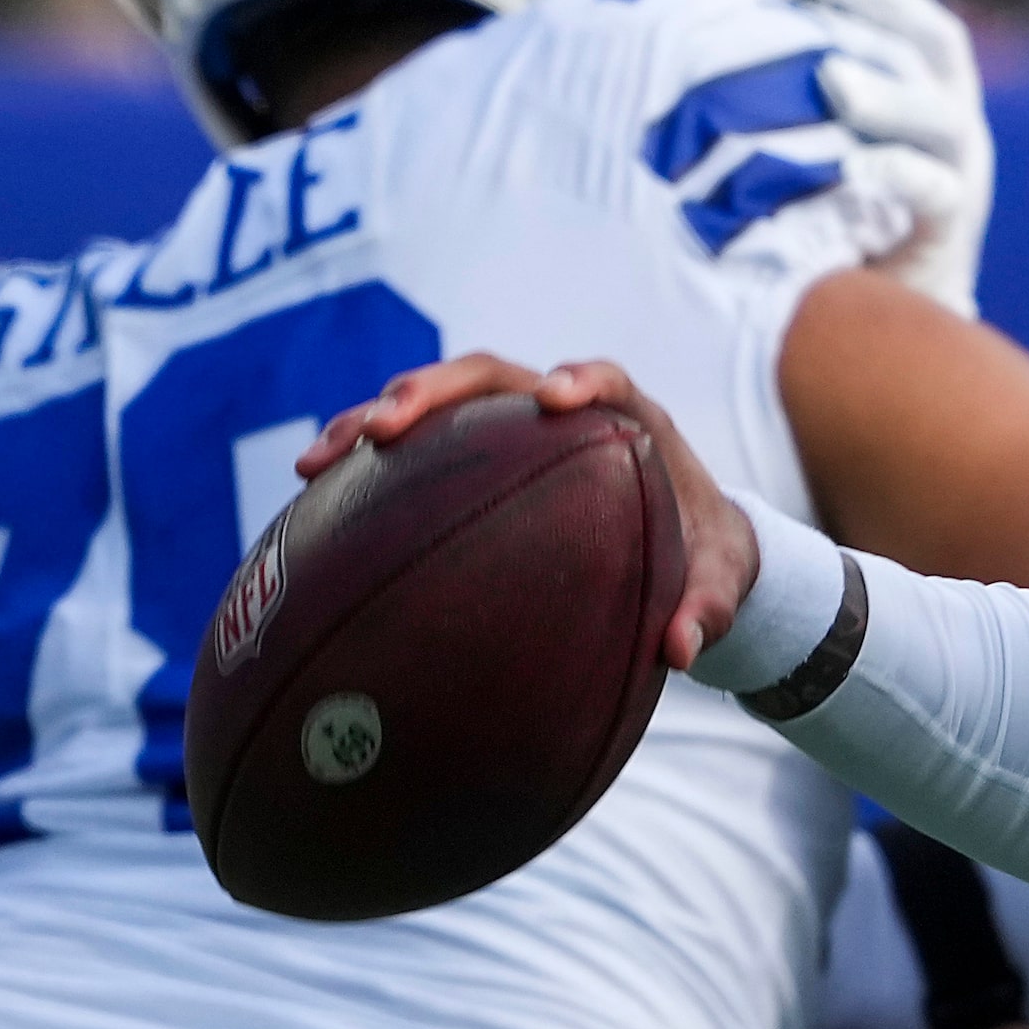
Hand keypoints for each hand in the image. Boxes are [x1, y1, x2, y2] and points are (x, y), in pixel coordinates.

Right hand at [296, 355, 758, 670]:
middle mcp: (560, 412)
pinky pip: (413, 448)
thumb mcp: (718, 581)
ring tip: (319, 458)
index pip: (605, 381)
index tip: (556, 397)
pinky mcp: (472, 457)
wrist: (683, 547)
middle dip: (437, 390)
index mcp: (629, 422)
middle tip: (389, 423)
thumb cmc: (703, 555)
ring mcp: (509, 430)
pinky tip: (310, 495)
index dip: (581, 379)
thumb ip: (708, 608)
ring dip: (375, 419)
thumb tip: (682, 650)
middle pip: (493, 377)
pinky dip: (364, 462)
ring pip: (437, 405)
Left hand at [812, 0, 995, 317]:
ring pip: (938, 118)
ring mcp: (960, 179)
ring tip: (833, 83)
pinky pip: (934, 191)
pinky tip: (852, 166)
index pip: (925, 31)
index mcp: (934, 102)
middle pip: (927, 60)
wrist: (891, 326)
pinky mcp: (951, 231)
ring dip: (885, 96)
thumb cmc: (844, 224)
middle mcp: (955, 132)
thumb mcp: (834, 151)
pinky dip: (895, 172)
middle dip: (873, 32)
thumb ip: (814, 103)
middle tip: (816, 18)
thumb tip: (742, 38)